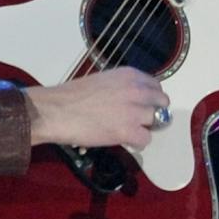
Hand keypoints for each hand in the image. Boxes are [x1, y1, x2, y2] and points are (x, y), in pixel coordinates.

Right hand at [25, 66, 171, 152]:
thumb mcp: (102, 80)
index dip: (149, 98)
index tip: (140, 105)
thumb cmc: (70, 95)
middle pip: (162, 103)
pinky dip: (136, 142)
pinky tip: (122, 140)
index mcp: (130, 75)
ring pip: (156, 122)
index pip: (156, 86)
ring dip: (143, 127)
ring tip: (126, 130)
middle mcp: (138, 91)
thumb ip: (121, 87)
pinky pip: (145, 140)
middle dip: (152, 112)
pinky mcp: (129, 131)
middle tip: (137, 119)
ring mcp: (135, 112)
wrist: (56, 111)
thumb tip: (129, 99)